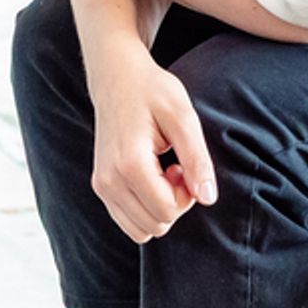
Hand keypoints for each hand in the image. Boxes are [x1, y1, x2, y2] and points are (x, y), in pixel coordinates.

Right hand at [89, 42, 215, 243]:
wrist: (116, 78)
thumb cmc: (152, 92)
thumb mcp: (183, 117)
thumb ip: (197, 159)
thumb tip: (207, 198)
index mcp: (129, 163)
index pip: (167, 211)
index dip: (187, 195)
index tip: (183, 165)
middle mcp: (108, 180)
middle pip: (156, 224)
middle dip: (174, 203)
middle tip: (175, 167)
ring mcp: (101, 185)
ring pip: (141, 229)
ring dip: (159, 208)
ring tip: (162, 173)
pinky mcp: (100, 186)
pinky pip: (128, 221)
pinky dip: (145, 209)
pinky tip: (149, 178)